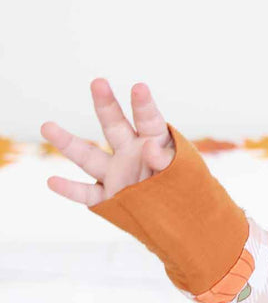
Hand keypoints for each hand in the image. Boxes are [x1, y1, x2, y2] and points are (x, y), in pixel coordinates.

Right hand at [41, 78, 174, 205]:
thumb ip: (167, 162)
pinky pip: (87, 194)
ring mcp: (118, 174)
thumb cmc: (187, 191)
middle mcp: (131, 153)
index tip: (140, 88)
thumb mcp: (184, 175)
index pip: (149, 120)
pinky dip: (71, 190)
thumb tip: (149, 146)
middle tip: (98, 83)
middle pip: (114, 127)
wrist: (182, 218)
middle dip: (106, 105)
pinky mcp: (110, 197)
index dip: (144, 105)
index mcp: (156, 142)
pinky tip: (52, 182)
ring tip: (46, 126)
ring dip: (68, 143)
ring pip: (89, 157)